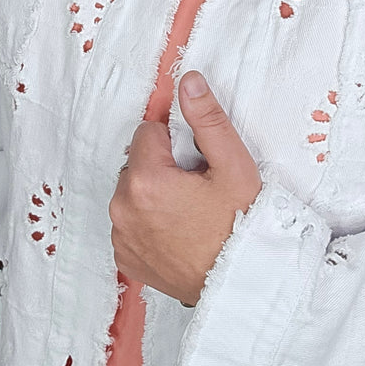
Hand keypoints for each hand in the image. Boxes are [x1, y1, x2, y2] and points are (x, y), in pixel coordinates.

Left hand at [109, 71, 262, 306]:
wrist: (243, 284)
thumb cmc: (242, 226)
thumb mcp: (233, 165)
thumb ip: (207, 119)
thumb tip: (187, 81)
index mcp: (145, 180)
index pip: (148, 133)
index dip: (176, 143)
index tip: (197, 165)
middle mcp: (122, 208)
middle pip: (137, 163)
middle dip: (162, 168)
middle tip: (197, 191)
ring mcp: (121, 236)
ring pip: (132, 193)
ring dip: (153, 195)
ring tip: (189, 214)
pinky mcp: (125, 258)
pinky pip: (129, 224)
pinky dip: (148, 223)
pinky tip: (177, 233)